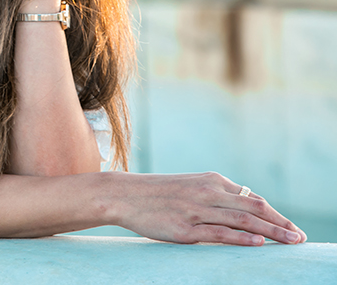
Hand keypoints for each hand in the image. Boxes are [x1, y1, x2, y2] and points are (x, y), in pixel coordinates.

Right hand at [114, 172, 306, 245]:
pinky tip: (259, 243)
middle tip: (301, 238)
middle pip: (254, 208)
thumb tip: (242, 211)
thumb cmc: (157, 194)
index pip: (253, 199)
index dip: (276, 215)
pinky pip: (219, 233)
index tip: (292, 228)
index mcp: (211, 181)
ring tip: (293, 242)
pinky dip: (242, 238)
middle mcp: (207, 193)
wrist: (123, 195)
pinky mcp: (185, 229)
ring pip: (242, 220)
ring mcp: (196, 211)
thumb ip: (215, 197)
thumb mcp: (190, 187)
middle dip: (281, 224)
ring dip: (272, 231)